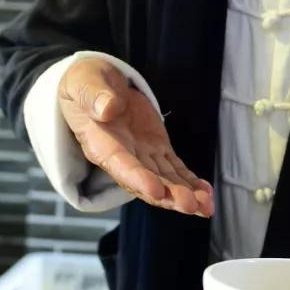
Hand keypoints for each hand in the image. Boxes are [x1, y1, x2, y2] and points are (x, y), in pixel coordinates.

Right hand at [58, 57, 213, 216]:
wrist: (95, 84)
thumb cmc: (84, 84)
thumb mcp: (84, 83)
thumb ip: (93, 96)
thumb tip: (108, 108)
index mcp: (100, 143)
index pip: (120, 165)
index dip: (138, 179)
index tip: (156, 190)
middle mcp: (121, 156)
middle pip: (146, 181)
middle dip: (169, 195)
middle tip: (191, 205)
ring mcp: (141, 155)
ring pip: (164, 180)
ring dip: (185, 194)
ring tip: (206, 206)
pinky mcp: (156, 148)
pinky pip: (174, 169)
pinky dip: (190, 181)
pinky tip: (206, 193)